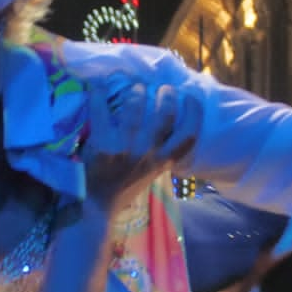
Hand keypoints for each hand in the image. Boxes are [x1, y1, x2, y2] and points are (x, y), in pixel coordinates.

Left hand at [82, 82, 201, 211]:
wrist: (97, 203)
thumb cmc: (126, 184)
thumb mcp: (152, 170)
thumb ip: (162, 150)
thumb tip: (166, 116)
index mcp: (163, 161)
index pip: (189, 134)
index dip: (194, 111)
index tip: (191, 97)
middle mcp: (149, 153)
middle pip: (165, 113)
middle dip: (166, 93)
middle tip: (159, 88)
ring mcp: (126, 148)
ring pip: (136, 105)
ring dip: (136, 91)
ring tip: (134, 87)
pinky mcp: (103, 144)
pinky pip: (102, 109)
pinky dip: (100, 94)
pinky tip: (100, 88)